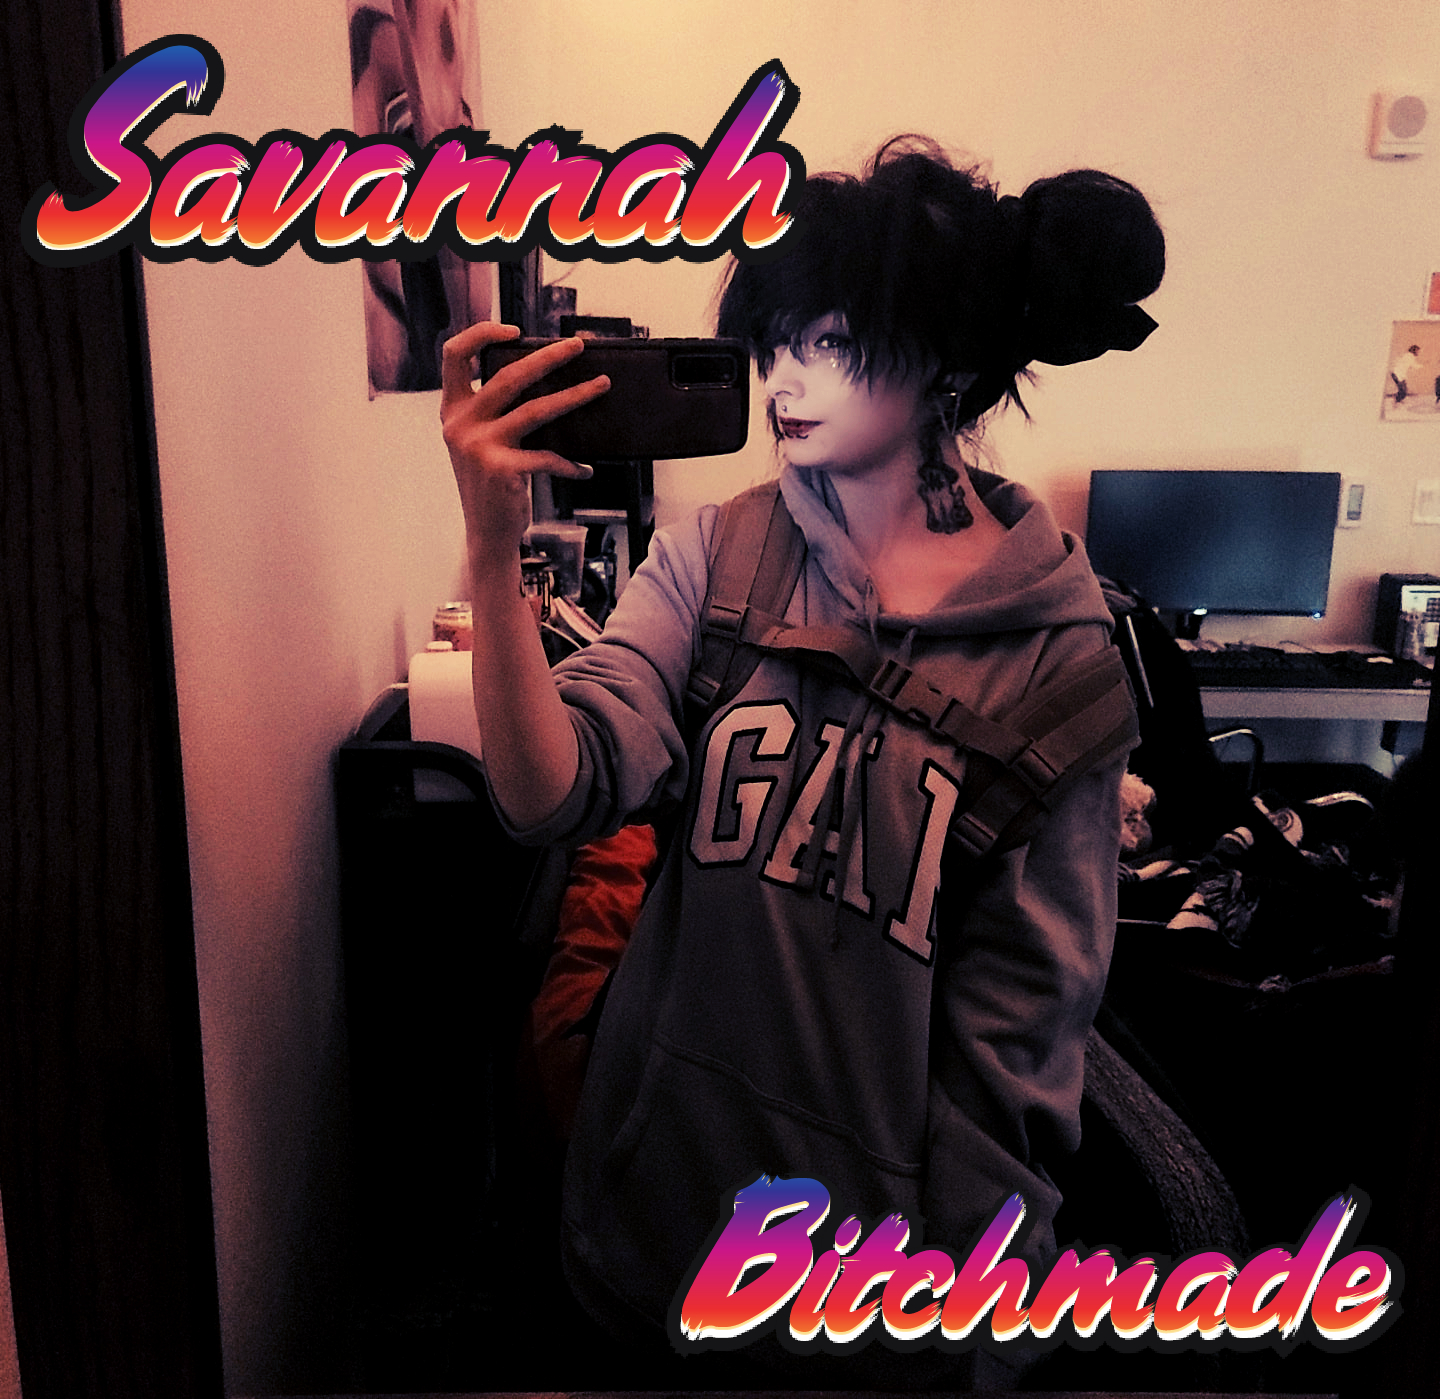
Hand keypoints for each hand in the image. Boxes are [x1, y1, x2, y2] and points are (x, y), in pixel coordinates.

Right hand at [440, 322, 609, 571]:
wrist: (486, 534)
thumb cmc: (491, 486)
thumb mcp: (481, 444)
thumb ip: (495, 414)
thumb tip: (545, 380)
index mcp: (453, 411)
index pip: (454, 355)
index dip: (481, 334)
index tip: (514, 330)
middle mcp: (461, 425)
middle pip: (509, 376)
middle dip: (548, 356)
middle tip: (577, 346)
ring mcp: (480, 446)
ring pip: (537, 410)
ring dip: (575, 396)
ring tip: (601, 386)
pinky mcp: (502, 469)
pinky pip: (548, 457)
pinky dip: (571, 464)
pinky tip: (585, 470)